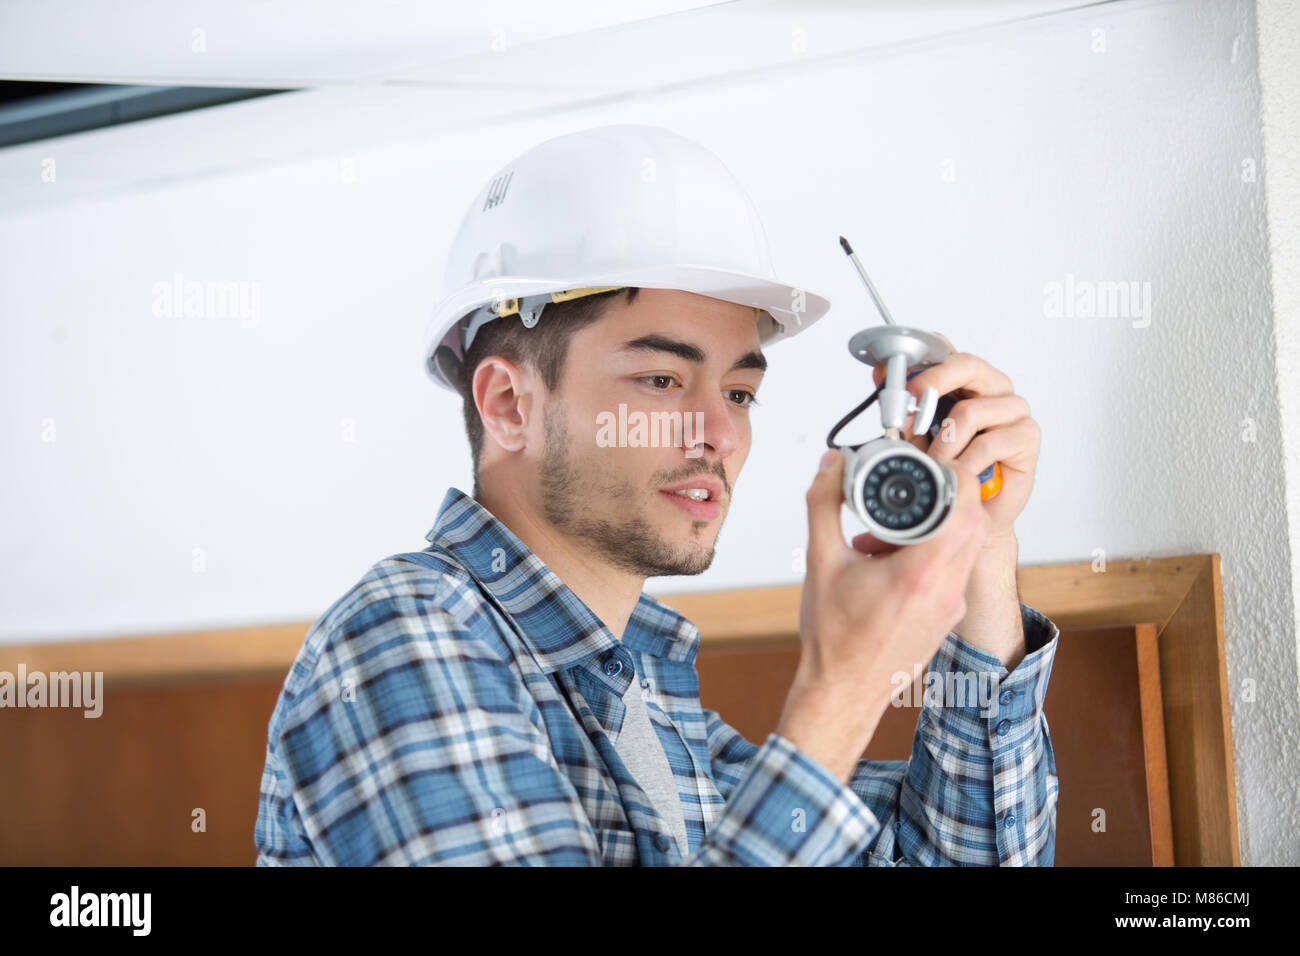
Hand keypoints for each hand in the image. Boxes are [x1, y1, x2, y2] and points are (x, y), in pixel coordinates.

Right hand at [792, 448, 991, 706]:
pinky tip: (901, 556)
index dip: (952, 474)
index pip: (963, 506)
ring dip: (947, 522)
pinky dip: (939, 550)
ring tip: (905, 521)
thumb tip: (831, 465)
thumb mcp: (821, 562)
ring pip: (970, 545)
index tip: (928, 463)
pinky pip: (958, 569)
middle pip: (974, 521)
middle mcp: (946, 588)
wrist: (844, 692)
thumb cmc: (833, 637)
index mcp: (919, 572)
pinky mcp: (949, 616)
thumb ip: (824, 504)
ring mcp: (952, 604)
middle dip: (952, 493)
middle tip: (919, 483)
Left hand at [871, 332, 1039, 548]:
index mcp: (965, 380)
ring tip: (934, 466)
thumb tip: (882, 374)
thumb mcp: (916, 436)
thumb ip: (904, 405)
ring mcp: (1012, 409)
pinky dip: (967, 462)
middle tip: (909, 406)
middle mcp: (991, 388)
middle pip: (966, 365)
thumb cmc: (950, 470)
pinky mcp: (1027, 435)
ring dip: (943, 443)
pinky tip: (960, 475)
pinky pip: (990, 442)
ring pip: (971, 410)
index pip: (947, 351)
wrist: (974, 513)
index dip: (923, 357)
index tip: (898, 372)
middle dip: (931, 383)